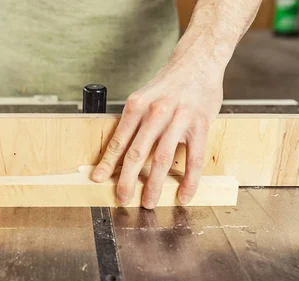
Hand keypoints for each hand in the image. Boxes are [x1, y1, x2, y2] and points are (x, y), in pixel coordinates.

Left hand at [91, 53, 223, 208]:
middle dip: (127, 180)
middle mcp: (156, 111)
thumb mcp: (143, 97)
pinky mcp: (200, 124)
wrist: (198, 61)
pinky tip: (183, 195)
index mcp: (137, 105)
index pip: (119, 140)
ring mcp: (179, 118)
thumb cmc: (168, 85)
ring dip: (154, 184)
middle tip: (122, 198)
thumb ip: (134, 123)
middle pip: (137, 153)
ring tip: (149, 201)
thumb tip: (119, 155)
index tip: (98, 179)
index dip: (107, 162)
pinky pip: (195, 159)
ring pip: (163, 158)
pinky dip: (189, 180)